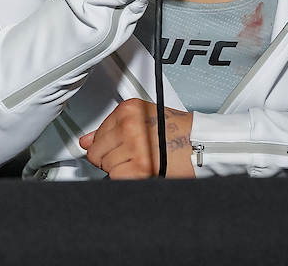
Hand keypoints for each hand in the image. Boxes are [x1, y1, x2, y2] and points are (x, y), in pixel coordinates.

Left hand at [79, 98, 195, 178]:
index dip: (107, 144)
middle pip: (96, 151)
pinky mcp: (140, 166)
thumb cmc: (178, 131)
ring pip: (105, 166)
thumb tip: (86, 141)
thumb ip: (111, 128)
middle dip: (109, 157)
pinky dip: (126, 178)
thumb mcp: (142, 118)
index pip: (97, 133)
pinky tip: (139, 170)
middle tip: (129, 156)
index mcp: (128, 109)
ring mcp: (134, 146)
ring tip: (138, 161)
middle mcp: (129, 125)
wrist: (201, 143)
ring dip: (119, 168)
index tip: (117, 146)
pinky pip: (116, 177)